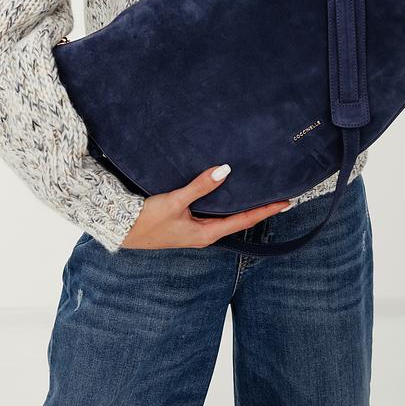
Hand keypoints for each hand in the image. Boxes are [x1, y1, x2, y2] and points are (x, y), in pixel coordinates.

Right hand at [120, 164, 291, 249]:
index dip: (266, 210)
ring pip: (225, 217)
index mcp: (206, 234)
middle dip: (258, 208)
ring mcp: (194, 231)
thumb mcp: (174, 201)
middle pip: (238, 220)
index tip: (286, 202)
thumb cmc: (145, 221)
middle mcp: (204, 235)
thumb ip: (200, 186)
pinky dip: (223, 203)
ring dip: (240, 205)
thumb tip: (225, 170)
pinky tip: (223, 192)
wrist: (119, 230)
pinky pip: (211, 214)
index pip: (244, 220)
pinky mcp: (185, 225)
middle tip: (277, 194)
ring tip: (257, 191)